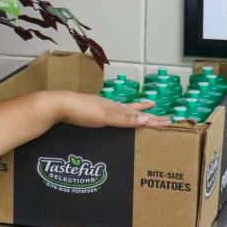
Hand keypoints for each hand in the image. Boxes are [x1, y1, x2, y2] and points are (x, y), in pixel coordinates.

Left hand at [53, 90, 170, 128]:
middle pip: (132, 109)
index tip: (169, 121)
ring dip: (134, 110)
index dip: (154, 119)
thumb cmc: (81, 111)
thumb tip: (147, 119)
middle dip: (147, 112)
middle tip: (159, 111)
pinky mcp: (89, 110)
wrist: (58, 105)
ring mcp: (99, 107)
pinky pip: (110, 112)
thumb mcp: (105, 116)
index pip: (140, 114)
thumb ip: (124, 118)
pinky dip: (118, 113)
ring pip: (121, 109)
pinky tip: (113, 115)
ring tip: (143, 108)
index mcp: (116, 108)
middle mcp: (110, 106)